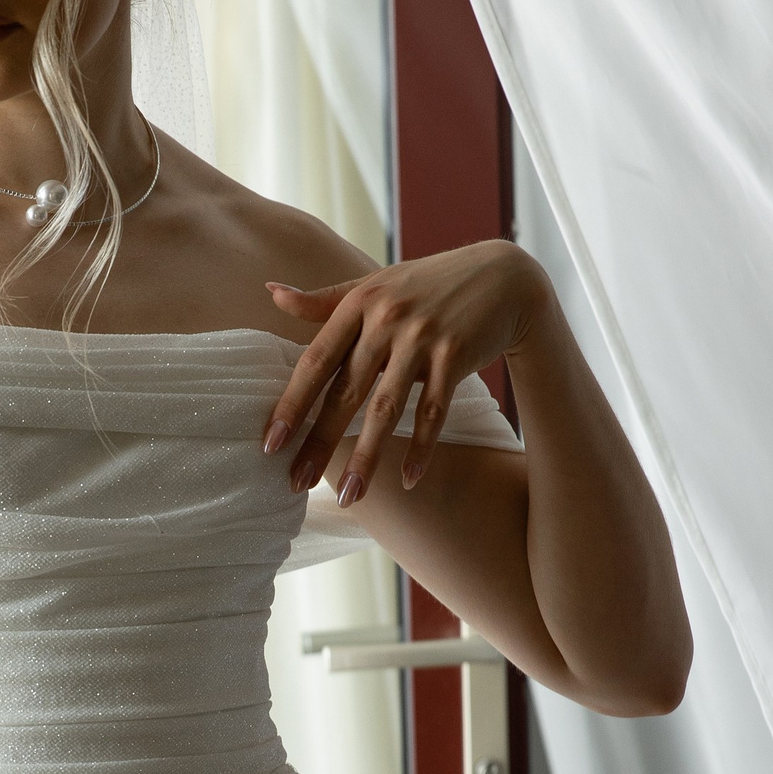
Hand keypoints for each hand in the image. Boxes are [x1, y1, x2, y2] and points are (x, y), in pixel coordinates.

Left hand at [263, 243, 546, 499]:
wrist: (502, 277)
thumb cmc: (427, 285)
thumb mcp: (374, 285)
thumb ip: (324, 300)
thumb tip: (271, 292)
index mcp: (358, 302)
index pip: (316, 361)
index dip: (291, 404)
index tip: (270, 444)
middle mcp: (386, 318)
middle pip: (345, 392)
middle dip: (318, 441)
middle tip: (295, 483)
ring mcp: (422, 337)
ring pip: (386, 408)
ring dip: (366, 458)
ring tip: (349, 496)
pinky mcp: (455, 355)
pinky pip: (433, 411)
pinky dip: (421, 447)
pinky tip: (408, 480)